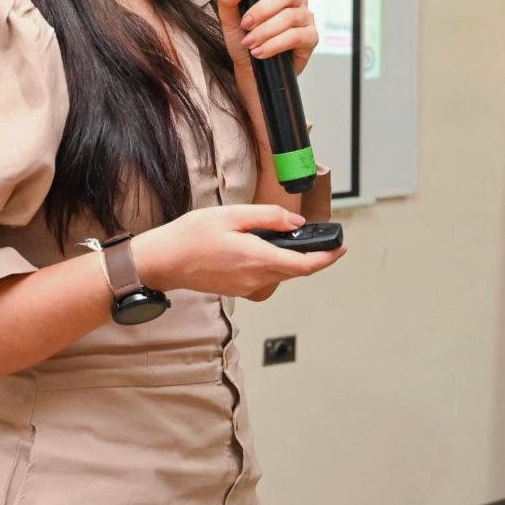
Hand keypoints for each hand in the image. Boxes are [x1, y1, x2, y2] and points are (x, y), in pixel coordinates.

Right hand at [130, 204, 344, 297]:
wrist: (164, 260)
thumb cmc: (191, 236)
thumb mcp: (233, 215)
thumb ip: (269, 218)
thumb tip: (295, 223)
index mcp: (258, 259)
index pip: (305, 264)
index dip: (328, 258)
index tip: (341, 248)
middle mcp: (256, 278)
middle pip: (297, 271)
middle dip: (313, 257)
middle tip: (321, 239)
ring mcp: (247, 287)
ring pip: (282, 275)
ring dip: (293, 261)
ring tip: (290, 239)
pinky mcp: (239, 289)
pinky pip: (267, 278)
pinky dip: (275, 265)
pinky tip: (265, 249)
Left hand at [217, 0, 317, 75]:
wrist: (250, 71)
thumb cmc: (244, 42)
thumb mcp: (229, 20)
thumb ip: (227, 1)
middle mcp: (297, 1)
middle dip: (262, 10)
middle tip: (246, 24)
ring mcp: (306, 19)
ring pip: (290, 17)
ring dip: (265, 31)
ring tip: (250, 43)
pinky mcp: (311, 39)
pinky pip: (295, 36)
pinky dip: (274, 45)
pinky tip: (260, 52)